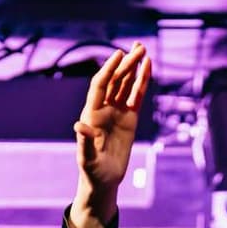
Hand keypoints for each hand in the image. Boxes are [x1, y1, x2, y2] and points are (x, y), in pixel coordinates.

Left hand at [67, 43, 152, 227]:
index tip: (118, 54)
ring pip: (126, 84)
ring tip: (143, 50)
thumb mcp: (87, 158)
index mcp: (92, 114)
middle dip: (126, 64)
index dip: (109, 69)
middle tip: (139, 47)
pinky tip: (148, 68)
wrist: (103, 180)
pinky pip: (136, 97)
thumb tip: (78, 125)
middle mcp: (103, 108)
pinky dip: (142, 83)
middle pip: (115, 80)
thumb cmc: (92, 171)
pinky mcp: (129, 119)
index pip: (100, 85)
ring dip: (134, 67)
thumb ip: (84, 141)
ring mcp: (117, 112)